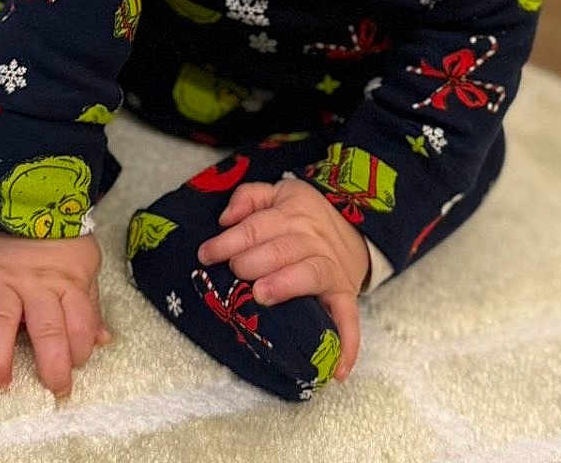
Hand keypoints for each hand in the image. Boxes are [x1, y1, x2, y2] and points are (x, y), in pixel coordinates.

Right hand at [0, 230, 110, 399]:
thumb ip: (91, 305)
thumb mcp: (87, 266)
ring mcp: (6, 283)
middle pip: (46, 326)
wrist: (31, 202)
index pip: (80, 321)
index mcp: (69, 282)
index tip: (77, 367)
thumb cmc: (63, 242)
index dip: (82, 348)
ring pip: (2, 320)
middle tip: (53, 388)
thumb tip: (103, 340)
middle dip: (50, 362)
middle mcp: (38, 285)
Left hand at [195, 176, 369, 380]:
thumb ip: (249, 197)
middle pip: (281, 249)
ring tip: (261, 294)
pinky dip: (346, 342)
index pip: (257, 226)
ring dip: (286, 284)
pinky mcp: (343, 295)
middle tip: (234, 271)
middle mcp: (312, 240)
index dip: (229, 241)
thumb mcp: (279, 193)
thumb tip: (225, 218)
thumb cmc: (305, 216)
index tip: (206, 254)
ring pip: (310, 274)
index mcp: (291, 214)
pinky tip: (335, 368)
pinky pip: (348, 318)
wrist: (354, 230)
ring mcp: (330, 269)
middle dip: (253, 260)